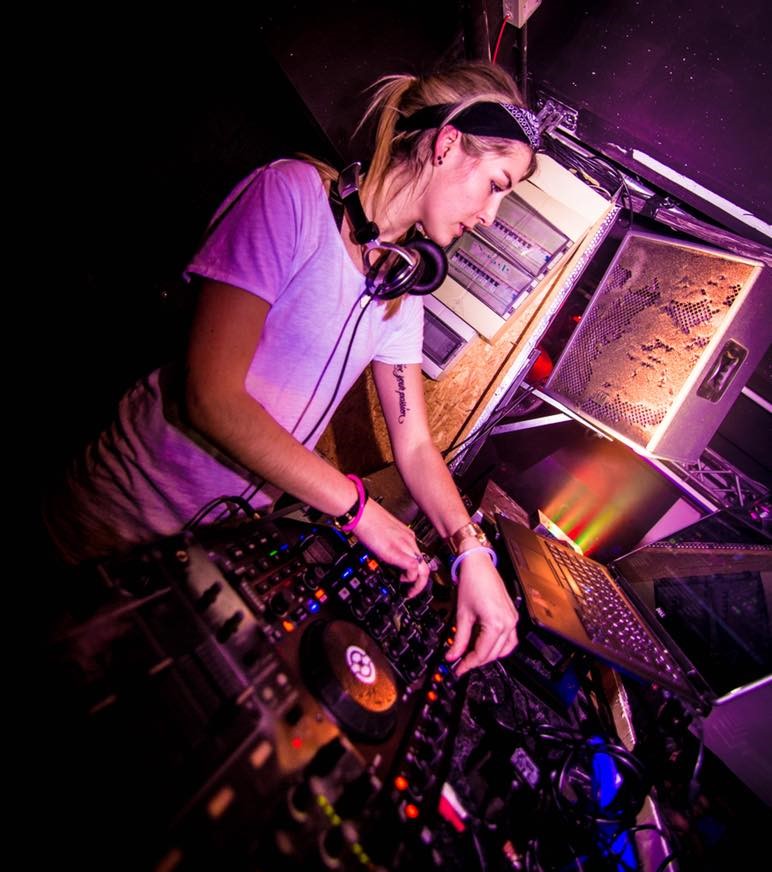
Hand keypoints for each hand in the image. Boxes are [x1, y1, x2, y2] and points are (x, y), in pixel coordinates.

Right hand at [354, 499, 429, 595]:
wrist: (360, 511)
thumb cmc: (367, 519)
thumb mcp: (383, 535)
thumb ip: (389, 546)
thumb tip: (386, 557)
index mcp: (406, 536)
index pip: (419, 557)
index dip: (416, 573)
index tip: (409, 581)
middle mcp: (409, 540)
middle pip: (425, 565)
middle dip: (421, 583)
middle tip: (412, 591)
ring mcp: (404, 544)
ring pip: (423, 568)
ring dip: (418, 584)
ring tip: (409, 591)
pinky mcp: (395, 550)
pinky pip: (412, 566)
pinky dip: (410, 578)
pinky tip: (401, 580)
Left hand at [445, 550, 518, 675]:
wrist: (478, 564)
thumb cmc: (471, 583)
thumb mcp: (461, 614)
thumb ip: (459, 639)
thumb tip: (453, 655)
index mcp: (495, 624)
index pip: (481, 653)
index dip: (467, 664)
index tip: (457, 669)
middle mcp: (508, 623)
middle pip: (493, 654)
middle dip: (476, 661)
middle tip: (461, 664)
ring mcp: (512, 619)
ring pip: (504, 649)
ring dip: (489, 655)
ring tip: (472, 656)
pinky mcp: (512, 615)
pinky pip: (510, 638)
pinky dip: (499, 646)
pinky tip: (486, 644)